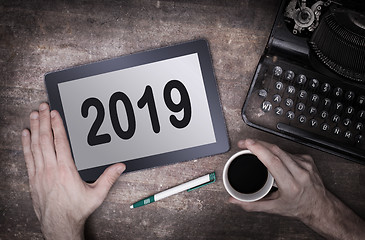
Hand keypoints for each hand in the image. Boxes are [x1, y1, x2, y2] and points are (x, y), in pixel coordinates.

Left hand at [21, 103, 125, 239]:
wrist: (59, 225)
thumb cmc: (76, 210)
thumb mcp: (96, 194)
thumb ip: (109, 178)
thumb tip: (120, 166)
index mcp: (66, 170)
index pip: (60, 142)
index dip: (57, 125)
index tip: (55, 113)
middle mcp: (51, 170)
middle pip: (46, 140)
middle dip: (44, 121)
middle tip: (43, 107)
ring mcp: (40, 174)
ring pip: (35, 146)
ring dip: (35, 129)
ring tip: (34, 115)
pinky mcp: (33, 179)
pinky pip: (28, 158)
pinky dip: (26, 144)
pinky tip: (26, 134)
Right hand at [229, 139, 364, 238]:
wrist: (319, 206)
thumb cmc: (298, 207)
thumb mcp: (274, 208)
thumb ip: (251, 204)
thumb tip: (234, 200)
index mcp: (291, 185)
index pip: (273, 161)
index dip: (259, 150)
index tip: (247, 144)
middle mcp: (300, 172)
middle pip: (275, 151)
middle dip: (257, 143)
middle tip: (244, 143)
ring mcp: (305, 164)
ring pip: (281, 149)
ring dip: (265, 146)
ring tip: (254, 147)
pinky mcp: (307, 159)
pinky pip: (288, 151)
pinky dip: (277, 152)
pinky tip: (273, 156)